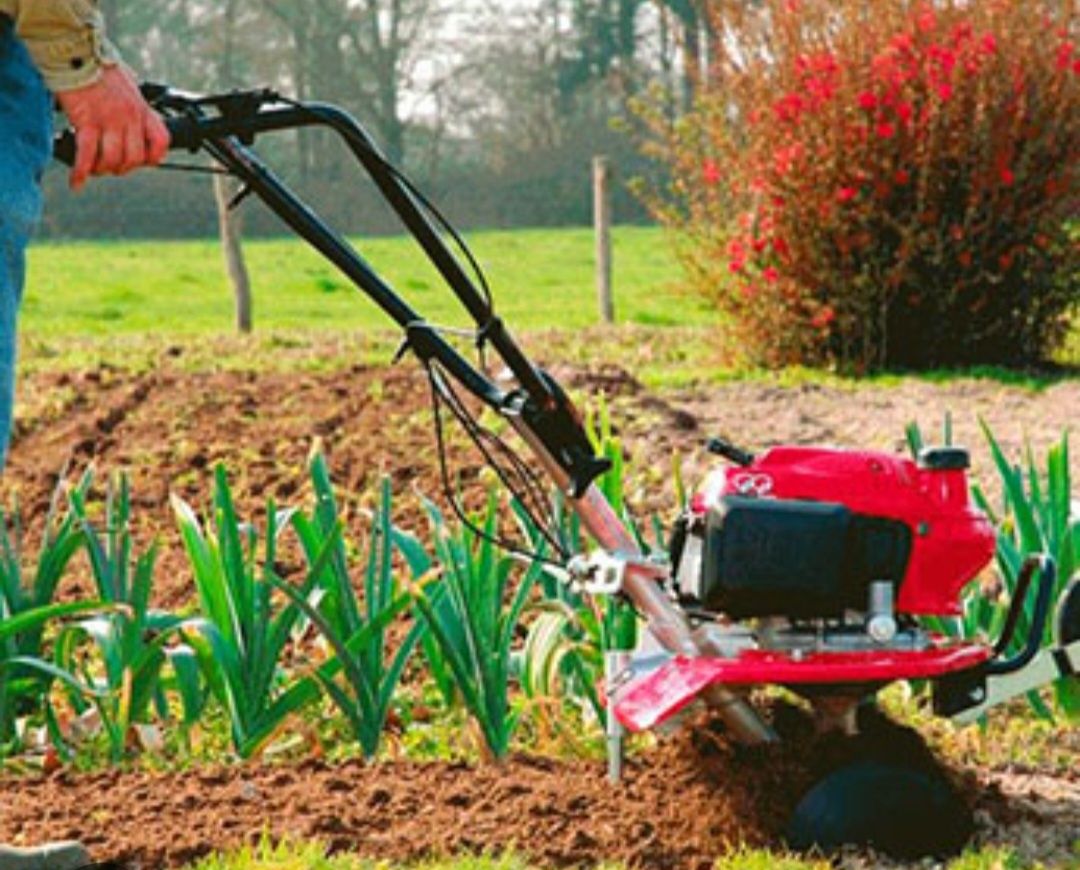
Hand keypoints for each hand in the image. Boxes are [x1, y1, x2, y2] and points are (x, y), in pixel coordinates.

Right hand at [55, 65, 169, 189]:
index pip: (161, 142)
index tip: (142, 162)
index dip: (154, 158)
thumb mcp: (128, 88)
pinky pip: (87, 155)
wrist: (77, 52)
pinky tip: (77, 181)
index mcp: (143, 109)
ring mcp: (110, 120)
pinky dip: (81, 172)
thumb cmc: (99, 68)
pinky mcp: (87, 121)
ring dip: (102, 170)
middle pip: (135, 158)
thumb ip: (133, 107)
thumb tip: (131, 122)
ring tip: (93, 169)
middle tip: (109, 166)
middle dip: (122, 168)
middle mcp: (130, 117)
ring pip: (113, 160)